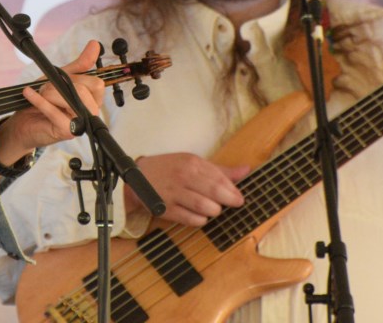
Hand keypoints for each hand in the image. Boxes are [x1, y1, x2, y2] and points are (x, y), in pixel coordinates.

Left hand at [0, 41, 104, 166]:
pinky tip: (30, 94)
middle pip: (84, 91)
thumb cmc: (44, 100)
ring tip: (40, 95)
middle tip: (46, 88)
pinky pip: (55, 112)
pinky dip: (39, 101)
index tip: (61, 79)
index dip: (77, 78)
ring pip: (71, 100)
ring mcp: (80, 125)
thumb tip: (95, 45)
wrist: (24, 122)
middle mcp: (89, 114)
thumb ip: (80, 64)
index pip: (97, 84)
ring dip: (50, 94)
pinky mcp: (67, 132)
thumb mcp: (60, 77)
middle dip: (60, 85)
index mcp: (92, 100)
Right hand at [125, 153, 248, 226]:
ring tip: (214, 210)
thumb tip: (246, 170)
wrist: (136, 177)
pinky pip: (191, 219)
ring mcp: (174, 193)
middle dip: (229, 201)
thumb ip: (219, 169)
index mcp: (191, 162)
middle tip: (233, 205)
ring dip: (214, 211)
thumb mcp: (192, 163)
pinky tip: (201, 217)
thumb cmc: (169, 169)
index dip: (233, 190)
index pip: (220, 177)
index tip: (239, 197)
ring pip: (205, 207)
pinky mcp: (166, 208)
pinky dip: (200, 220)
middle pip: (215, 192)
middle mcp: (183, 176)